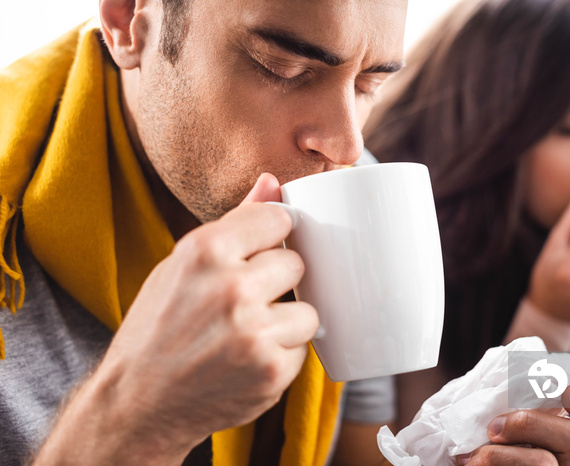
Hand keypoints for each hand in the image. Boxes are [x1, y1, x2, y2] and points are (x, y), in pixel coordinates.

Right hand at [35, 173, 317, 463]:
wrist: (138, 402)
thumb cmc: (159, 326)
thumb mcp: (182, 263)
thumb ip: (235, 221)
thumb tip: (273, 181)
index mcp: (205, 250)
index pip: (278, 218)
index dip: (270, 237)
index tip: (258, 252)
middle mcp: (232, 287)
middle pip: (296, 263)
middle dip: (276, 281)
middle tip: (242, 302)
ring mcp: (254, 333)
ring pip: (308, 310)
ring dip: (286, 322)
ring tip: (247, 333)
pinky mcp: (272, 371)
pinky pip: (302, 348)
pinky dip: (282, 354)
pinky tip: (248, 360)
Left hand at [455, 383, 569, 464]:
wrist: (460, 445)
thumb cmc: (489, 415)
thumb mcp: (511, 395)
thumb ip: (529, 384)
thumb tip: (530, 368)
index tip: (567, 389)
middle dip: (532, 422)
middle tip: (496, 423)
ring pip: (545, 462)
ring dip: (503, 449)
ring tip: (480, 442)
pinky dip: (490, 461)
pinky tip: (469, 459)